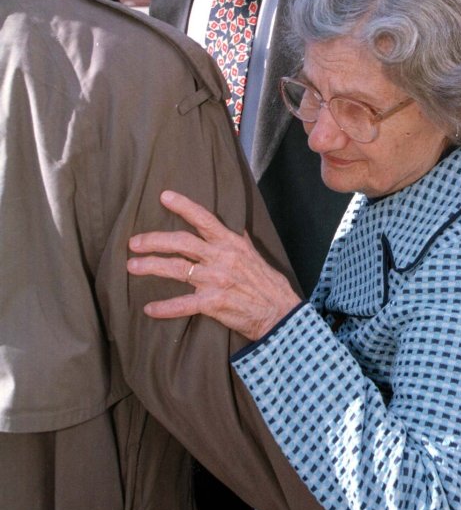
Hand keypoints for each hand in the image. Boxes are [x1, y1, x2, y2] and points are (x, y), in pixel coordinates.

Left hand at [128, 190, 301, 340]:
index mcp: (231, 243)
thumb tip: (231, 226)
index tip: (164, 196)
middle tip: (134, 242)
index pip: (204, 219)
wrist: (279, 312)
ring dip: (151, 267)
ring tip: (132, 266)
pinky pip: (183, 304)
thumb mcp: (254, 254)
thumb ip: (238, 240)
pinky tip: (149, 309)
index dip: (183, 206)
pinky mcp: (213, 303)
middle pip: (181, 243)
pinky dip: (164, 308)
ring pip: (176, 269)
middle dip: (154, 240)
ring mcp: (216, 280)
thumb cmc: (267, 284)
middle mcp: (221, 258)